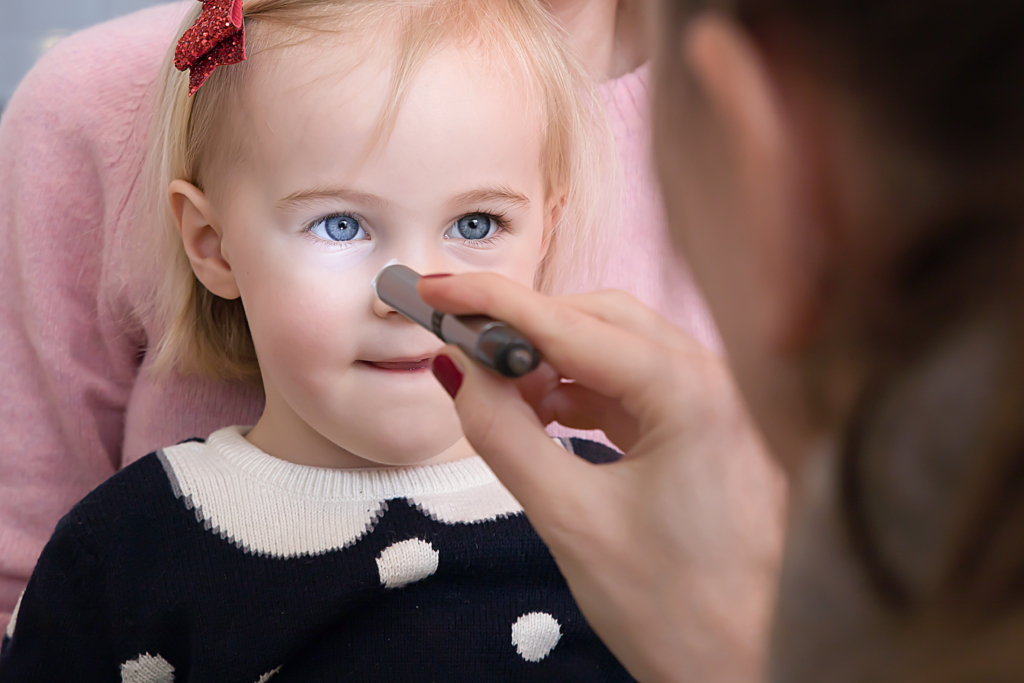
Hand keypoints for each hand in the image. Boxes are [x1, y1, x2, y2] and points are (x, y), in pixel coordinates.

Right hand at [419, 274, 786, 682]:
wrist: (754, 669)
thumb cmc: (680, 610)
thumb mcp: (571, 520)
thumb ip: (505, 434)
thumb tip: (459, 369)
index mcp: (690, 391)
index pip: (570, 321)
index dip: (492, 300)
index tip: (434, 288)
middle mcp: (712, 381)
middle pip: (597, 319)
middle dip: (522, 329)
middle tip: (458, 345)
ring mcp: (713, 405)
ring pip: (613, 350)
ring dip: (549, 363)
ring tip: (497, 396)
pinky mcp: (701, 431)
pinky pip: (629, 388)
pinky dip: (578, 393)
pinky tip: (542, 414)